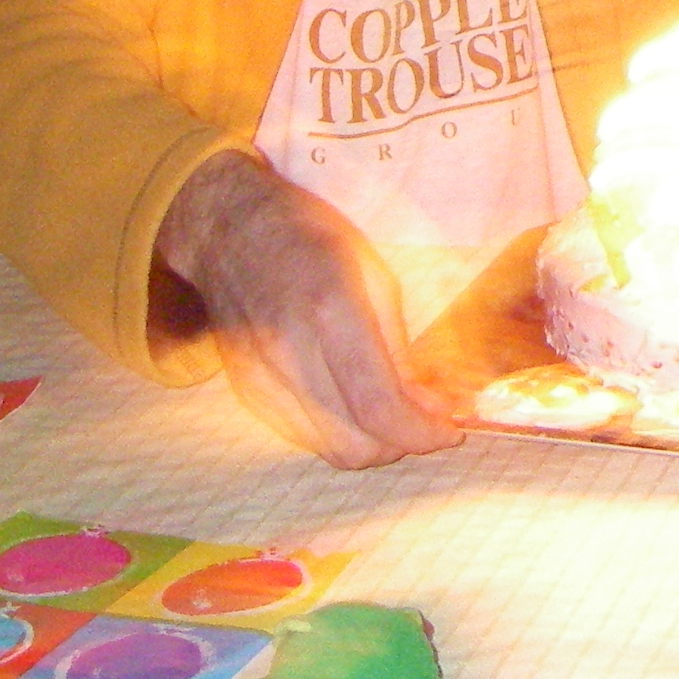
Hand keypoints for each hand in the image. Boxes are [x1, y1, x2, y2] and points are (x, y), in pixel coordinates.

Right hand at [155, 151, 463, 469]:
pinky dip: (338, 432)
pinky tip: (355, 405)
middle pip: (353, 443)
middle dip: (401, 444)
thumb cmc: (309, 238)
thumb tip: (432, 408)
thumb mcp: (373, 276)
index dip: (421, 433)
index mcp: (329, 312)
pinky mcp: (246, 390)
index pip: (377, 407)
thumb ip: (400, 350)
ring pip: (327, 449)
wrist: (228, 230)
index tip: (449, 431)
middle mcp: (289, 353)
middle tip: (428, 422)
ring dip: (372, 445)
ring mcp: (260, 377)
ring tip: (396, 414)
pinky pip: (302, 435)